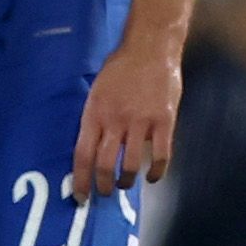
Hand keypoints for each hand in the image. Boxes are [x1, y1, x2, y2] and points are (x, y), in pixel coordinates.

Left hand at [73, 41, 182, 198]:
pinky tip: (152, 177)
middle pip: (104, 164)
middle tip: (105, 193)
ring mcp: (141, 122)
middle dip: (103, 186)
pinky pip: (161, 156)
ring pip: (130, 165)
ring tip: (126, 183)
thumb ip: (95, 118)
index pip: (82, 154)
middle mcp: (115, 120)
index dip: (80, 180)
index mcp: (95, 113)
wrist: (151, 48)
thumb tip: (90, 147)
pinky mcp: (164, 121)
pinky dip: (156, 172)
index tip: (81, 196)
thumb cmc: (120, 68)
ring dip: (127, 181)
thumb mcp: (97, 90)